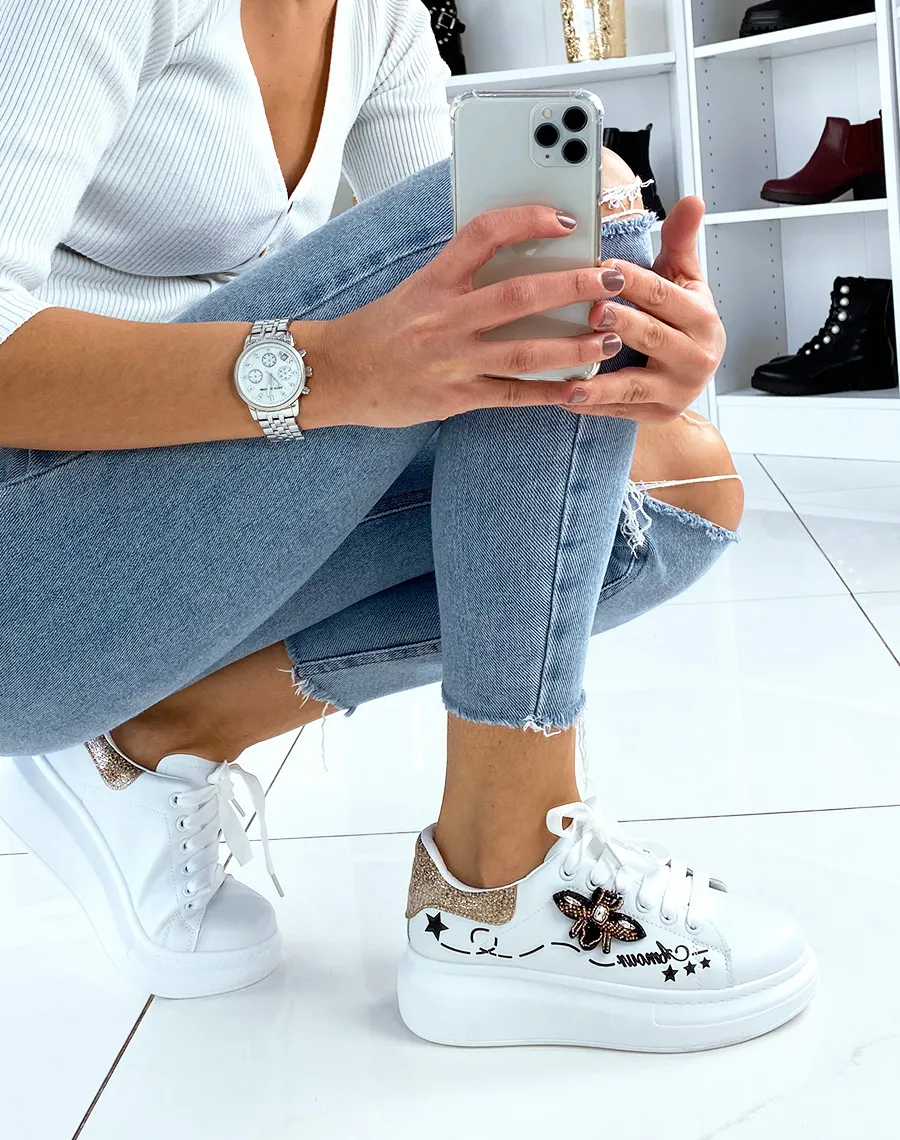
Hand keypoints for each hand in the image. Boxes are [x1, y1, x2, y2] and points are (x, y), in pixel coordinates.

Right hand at [303, 206, 626, 428]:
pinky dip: (548, 392)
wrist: (336, 375)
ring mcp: (452, 360)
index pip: (484, 235)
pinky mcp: (455, 397)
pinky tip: (577, 388)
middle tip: (611, 277)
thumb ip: (460, 274)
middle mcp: (445, 317)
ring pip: (525, 351)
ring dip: (574, 345)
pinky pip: (512, 394)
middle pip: (518, 295)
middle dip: (572, 285)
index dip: (528, 221)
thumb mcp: (415, 288)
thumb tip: (515, 256)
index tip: (565, 219)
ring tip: (611, 337)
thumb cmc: (379, 329)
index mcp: (434, 280)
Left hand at [559, 196, 725, 421]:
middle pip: (652, 337)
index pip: (666, 296)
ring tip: (569, 373)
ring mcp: (677, 391)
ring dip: (599, 379)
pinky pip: (620, 411)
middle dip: (621, 324)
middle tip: (590, 311)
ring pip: (634, 384)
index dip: (636, 282)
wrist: (690, 372)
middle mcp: (696, 357)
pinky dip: (591, 405)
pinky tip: (563, 397)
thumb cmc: (679, 320)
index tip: (606, 268)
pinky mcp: (658, 415)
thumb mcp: (683, 280)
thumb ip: (680, 241)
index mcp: (703, 319)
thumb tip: (691, 200)